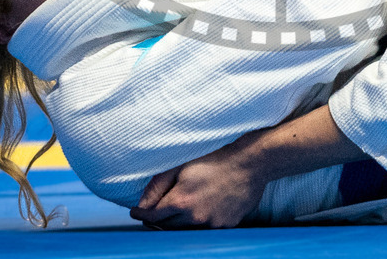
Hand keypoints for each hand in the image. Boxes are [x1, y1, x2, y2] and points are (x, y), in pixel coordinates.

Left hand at [130, 141, 267, 228]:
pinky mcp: (226, 226)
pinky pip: (206, 229)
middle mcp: (195, 218)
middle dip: (156, 220)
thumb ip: (158, 184)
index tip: (135, 211)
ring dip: (176, 223)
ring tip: (175, 210)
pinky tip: (201, 208)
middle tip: (152, 211)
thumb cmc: (217, 155)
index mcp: (181, 201)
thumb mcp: (183, 162)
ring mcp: (212, 225)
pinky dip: (199, 222)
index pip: (152, 215)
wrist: (252, 161)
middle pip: (167, 227)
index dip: (140, 213)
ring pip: (185, 231)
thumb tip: (142, 204)